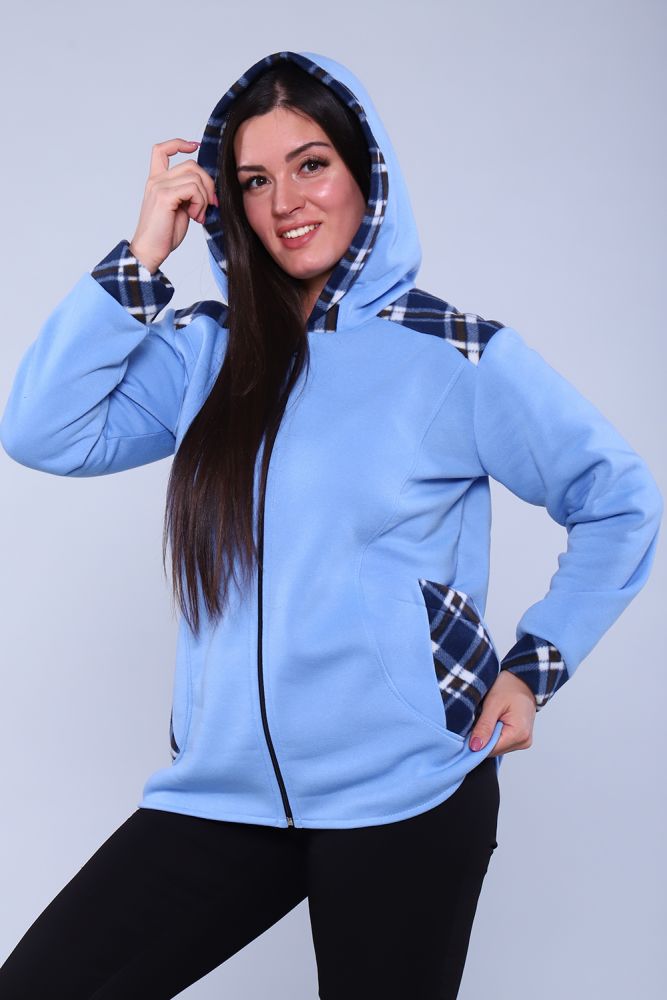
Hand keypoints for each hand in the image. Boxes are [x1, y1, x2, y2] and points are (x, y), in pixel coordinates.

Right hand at [129, 139, 218, 273]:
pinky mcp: (164, 196)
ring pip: (195, 177)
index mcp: (157, 181)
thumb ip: (189, 195)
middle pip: (191, 165)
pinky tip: (195, 216)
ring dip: (204, 198)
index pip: (162, 150)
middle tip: (209, 205)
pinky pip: (193, 189)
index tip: (195, 146)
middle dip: (208, 184)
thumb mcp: (181, 209)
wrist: (150, 251)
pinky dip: (200, 203)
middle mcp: (156, 181)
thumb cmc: (164, 234)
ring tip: (198, 215)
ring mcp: (159, 186)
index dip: (179, 144)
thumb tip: (209, 188)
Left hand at [469, 669, 536, 756]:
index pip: (491, 750)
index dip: (476, 743)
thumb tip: (475, 747)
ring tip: (486, 717)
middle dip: (481, 738)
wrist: (523, 679)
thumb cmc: (510, 686)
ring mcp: (523, 741)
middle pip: (493, 750)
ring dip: (487, 735)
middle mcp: (524, 741)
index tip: (467, 731)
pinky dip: (493, 733)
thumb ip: (484, 727)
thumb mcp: (493, 703)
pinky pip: (501, 741)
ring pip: (496, 747)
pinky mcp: (519, 738)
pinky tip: (491, 721)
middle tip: (477, 719)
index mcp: (519, 734)